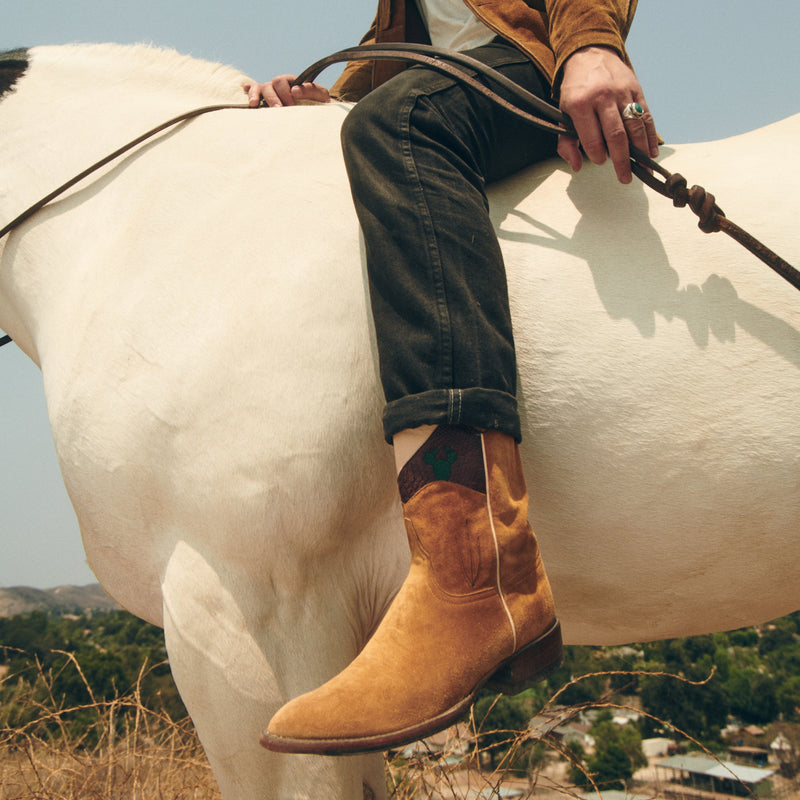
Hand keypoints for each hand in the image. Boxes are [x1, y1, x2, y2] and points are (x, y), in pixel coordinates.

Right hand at [244, 75, 331, 107]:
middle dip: (273, 98)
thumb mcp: (322, 98)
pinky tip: (246, 95)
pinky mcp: (266, 103)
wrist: (321, 118)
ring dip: (256, 95)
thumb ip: (312, 91)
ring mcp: (272, 93)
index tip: (292, 106)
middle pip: (270, 85)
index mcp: (293, 82)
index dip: (285, 93)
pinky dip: (249, 92)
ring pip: (260, 88)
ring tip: (254, 104)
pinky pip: (254, 93)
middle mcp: (280, 86)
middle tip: (278, 110)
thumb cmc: (322, 107)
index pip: (283, 81)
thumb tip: (295, 90)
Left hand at [557, 46, 658, 183]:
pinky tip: (651, 152)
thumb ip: (566, 141)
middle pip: (616, 135)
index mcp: (581, 104)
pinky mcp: (636, 89)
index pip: (592, 139)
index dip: (597, 155)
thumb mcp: (562, 113)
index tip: (600, 162)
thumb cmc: (574, 90)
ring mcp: (622, 92)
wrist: (589, 53)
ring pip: (634, 126)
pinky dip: (650, 135)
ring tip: (642, 169)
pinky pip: (646, 115)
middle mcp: (603, 97)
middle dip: (621, 160)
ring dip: (640, 151)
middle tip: (625, 178)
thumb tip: (577, 166)